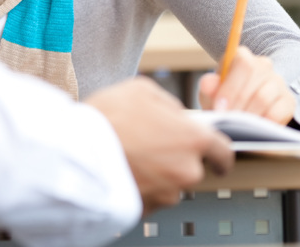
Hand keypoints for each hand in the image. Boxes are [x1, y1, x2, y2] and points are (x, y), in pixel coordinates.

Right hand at [85, 76, 234, 213]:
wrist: (76, 153)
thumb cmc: (108, 118)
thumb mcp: (142, 90)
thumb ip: (170, 105)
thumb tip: (177, 116)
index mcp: (193, 139)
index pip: (223, 152)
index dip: (220, 154)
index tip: (217, 158)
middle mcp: (186, 171)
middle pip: (192, 168)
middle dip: (175, 158)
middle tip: (148, 144)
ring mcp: (167, 194)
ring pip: (170, 184)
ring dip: (157, 173)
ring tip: (130, 155)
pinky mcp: (146, 210)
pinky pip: (150, 197)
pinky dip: (141, 186)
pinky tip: (123, 169)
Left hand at [197, 47, 295, 125]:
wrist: (244, 111)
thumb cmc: (225, 99)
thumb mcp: (212, 94)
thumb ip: (209, 88)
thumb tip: (209, 83)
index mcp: (242, 57)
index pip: (242, 63)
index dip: (230, 86)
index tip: (220, 108)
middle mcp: (263, 65)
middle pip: (254, 77)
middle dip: (237, 102)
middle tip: (228, 121)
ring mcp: (277, 82)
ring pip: (264, 96)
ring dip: (248, 114)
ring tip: (238, 127)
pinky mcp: (288, 101)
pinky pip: (278, 112)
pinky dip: (263, 123)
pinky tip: (254, 130)